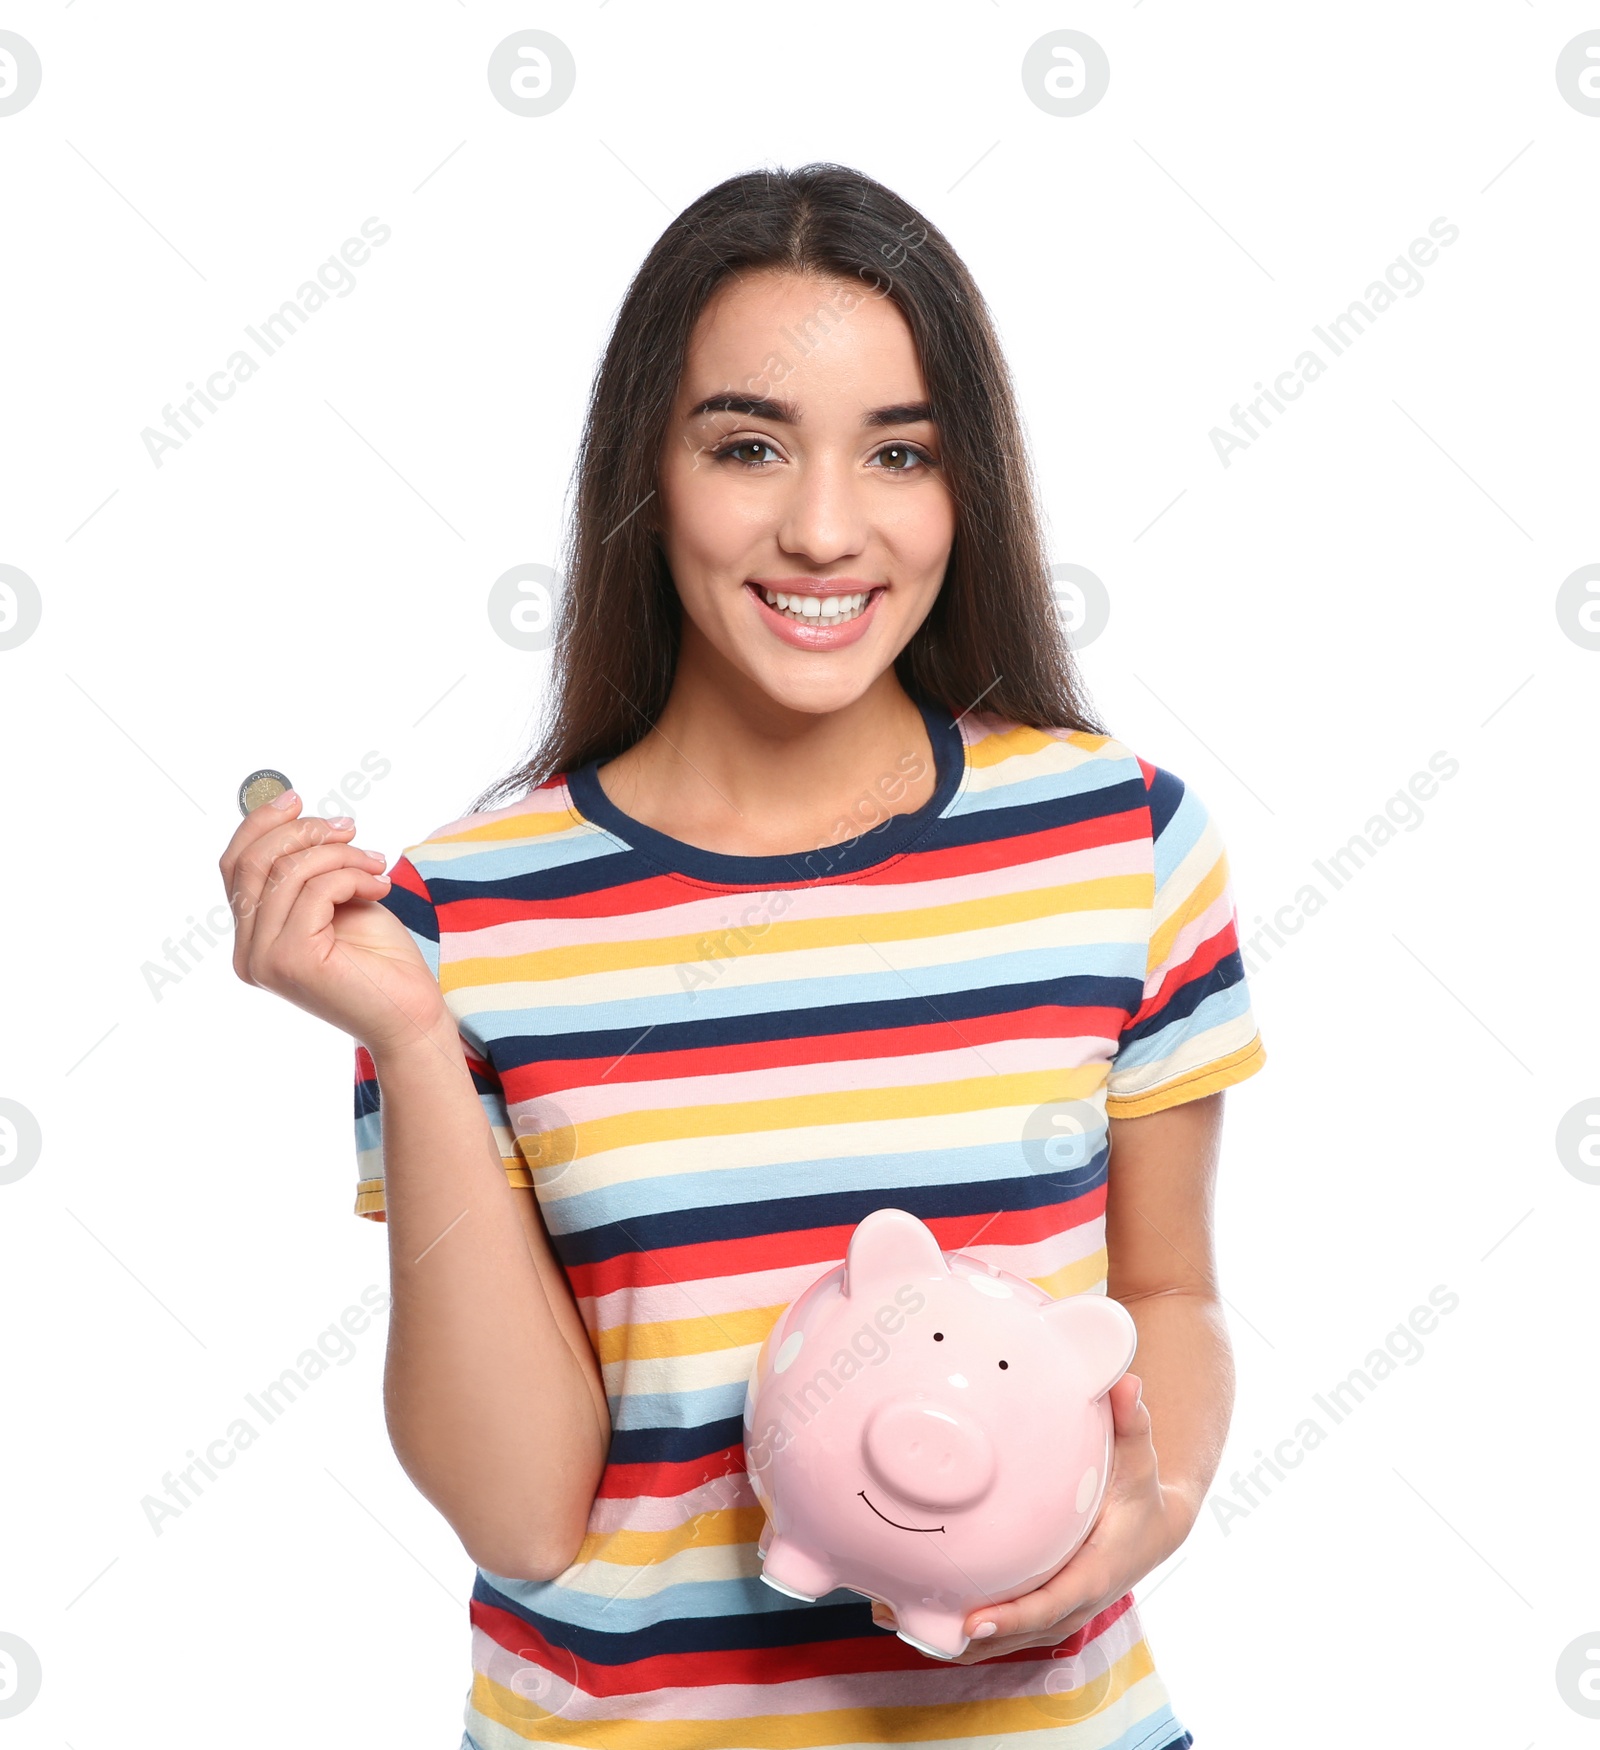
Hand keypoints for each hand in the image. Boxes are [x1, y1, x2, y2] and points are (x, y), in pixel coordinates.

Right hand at [219, 788, 447, 1056]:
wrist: (411, 1013)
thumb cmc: (379, 960)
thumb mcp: (336, 900)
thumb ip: (305, 871)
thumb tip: (291, 817)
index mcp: (251, 938)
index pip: (235, 867)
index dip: (260, 824)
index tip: (295, 799)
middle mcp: (249, 953)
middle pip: (254, 863)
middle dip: (304, 832)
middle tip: (349, 828)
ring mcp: (265, 959)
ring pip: (289, 872)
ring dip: (341, 855)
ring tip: (376, 863)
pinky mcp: (293, 960)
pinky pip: (316, 890)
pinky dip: (352, 876)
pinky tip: (379, 886)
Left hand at [869, 1374, 1189, 1662]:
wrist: (1152, 1529)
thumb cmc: (1138, 1491)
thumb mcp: (1138, 1458)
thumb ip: (1131, 1420)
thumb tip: (1125, 1383)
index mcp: (1091, 1576)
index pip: (1048, 1605)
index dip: (1012, 1617)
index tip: (973, 1622)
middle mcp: (1072, 1605)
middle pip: (1013, 1633)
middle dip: (964, 1636)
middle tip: (909, 1619)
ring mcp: (1055, 1614)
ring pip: (1001, 1641)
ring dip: (954, 1640)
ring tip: (896, 1616)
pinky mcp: (1040, 1610)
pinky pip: (1000, 1630)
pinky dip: (962, 1631)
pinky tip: (917, 1612)